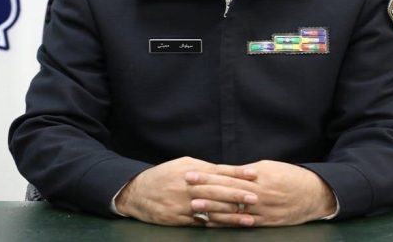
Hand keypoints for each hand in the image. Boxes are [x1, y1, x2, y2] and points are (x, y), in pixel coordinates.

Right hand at [114, 157, 258, 225]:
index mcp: (190, 170)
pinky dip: (215, 225)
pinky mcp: (177, 219)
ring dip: (231, 215)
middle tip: (256, 198)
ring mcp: (182, 204)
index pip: (218, 171)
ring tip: (249, 218)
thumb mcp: (182, 164)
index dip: (237, 173)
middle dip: (238, 194)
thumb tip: (226, 171)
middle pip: (217, 190)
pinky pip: (200, 222)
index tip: (254, 175)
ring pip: (211, 209)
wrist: (136, 192)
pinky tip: (228, 227)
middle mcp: (187, 186)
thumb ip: (203, 168)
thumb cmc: (163, 176)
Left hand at [186, 160, 336, 226]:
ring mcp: (261, 210)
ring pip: (232, 209)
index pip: (227, 175)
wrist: (314, 194)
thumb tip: (227, 171)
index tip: (191, 173)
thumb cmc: (290, 176)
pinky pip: (242, 224)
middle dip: (205, 189)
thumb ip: (247, 171)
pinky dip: (226, 223)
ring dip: (212, 208)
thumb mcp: (268, 167)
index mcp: (258, 176)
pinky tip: (212, 223)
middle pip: (226, 191)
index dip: (208, 174)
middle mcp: (258, 193)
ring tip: (194, 206)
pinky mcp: (265, 222)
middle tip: (186, 187)